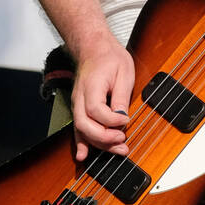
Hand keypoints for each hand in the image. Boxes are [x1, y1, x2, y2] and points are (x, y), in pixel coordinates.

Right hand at [71, 35, 135, 161]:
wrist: (94, 48)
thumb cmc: (110, 57)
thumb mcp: (124, 72)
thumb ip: (121, 96)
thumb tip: (122, 117)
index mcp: (91, 85)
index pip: (96, 110)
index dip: (112, 120)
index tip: (126, 119)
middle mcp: (79, 97)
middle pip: (84, 124)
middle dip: (104, 138)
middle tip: (123, 140)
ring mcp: (77, 103)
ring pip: (81, 130)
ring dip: (99, 144)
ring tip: (119, 150)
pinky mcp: (79, 108)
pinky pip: (78, 128)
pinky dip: (81, 143)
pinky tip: (83, 156)